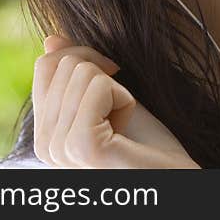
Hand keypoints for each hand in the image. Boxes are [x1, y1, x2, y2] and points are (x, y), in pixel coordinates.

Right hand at [32, 34, 199, 167]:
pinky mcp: (82, 146)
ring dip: (117, 91)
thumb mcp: (110, 100)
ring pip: (82, 71)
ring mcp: (60, 149)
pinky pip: (98, 86)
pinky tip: (127, 128)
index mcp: (44, 135)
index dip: (87, 60)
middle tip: (120, 115)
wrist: (175, 180)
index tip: (112, 88)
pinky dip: (124, 98)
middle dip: (104, 77)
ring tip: (124, 126)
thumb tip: (51, 39)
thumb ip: (79, 74)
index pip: (46, 66)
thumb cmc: (149, 147)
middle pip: (64, 63)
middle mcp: (44, 146)